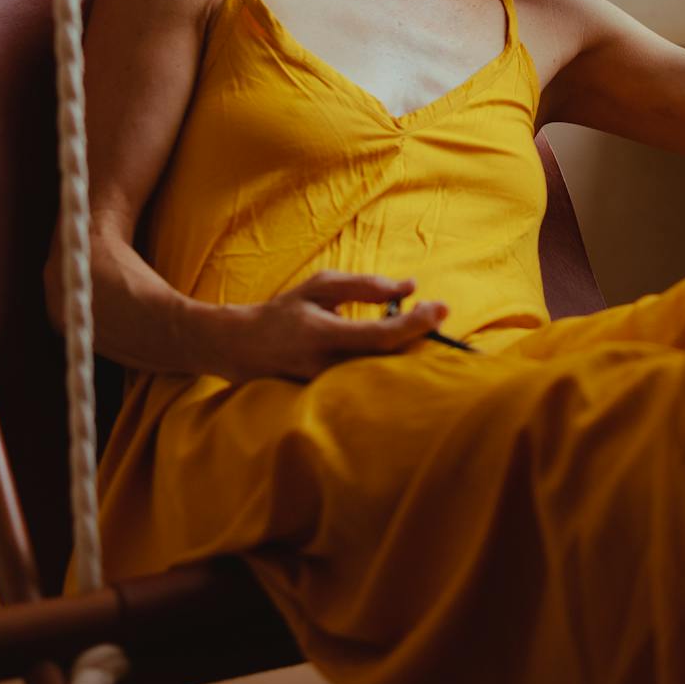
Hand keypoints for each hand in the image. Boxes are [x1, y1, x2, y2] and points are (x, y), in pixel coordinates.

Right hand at [219, 271, 449, 381]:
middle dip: (419, 336)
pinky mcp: (330, 397)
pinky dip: (391, 363)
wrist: (243, 348)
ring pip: (382, 372)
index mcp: (322, 335)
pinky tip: (401, 348)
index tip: (441, 308)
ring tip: (422, 326)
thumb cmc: (284, 312)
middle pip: (388, 358)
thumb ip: (364, 286)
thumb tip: (408, 287)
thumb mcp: (320, 287)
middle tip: (436, 313)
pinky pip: (370, 381)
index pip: (379, 335)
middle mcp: (326, 366)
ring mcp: (328, 387)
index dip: (414, 324)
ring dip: (409, 350)